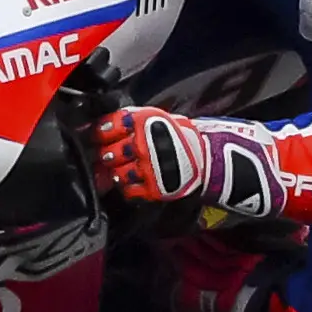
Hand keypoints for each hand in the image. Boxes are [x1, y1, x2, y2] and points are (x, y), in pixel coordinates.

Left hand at [91, 107, 284, 219]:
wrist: (215, 160)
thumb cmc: (189, 137)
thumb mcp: (164, 120)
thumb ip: (138, 121)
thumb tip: (110, 124)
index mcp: (144, 122)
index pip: (107, 126)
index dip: (99, 132)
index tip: (96, 136)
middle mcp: (143, 144)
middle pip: (108, 152)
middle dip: (105, 156)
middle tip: (105, 158)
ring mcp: (147, 167)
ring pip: (117, 174)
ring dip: (115, 174)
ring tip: (121, 172)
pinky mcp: (154, 187)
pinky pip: (130, 191)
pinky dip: (128, 189)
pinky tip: (134, 184)